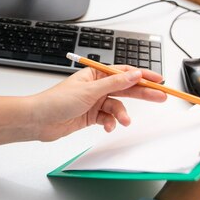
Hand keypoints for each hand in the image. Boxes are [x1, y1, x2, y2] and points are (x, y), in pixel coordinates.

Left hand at [30, 66, 165, 140]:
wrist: (39, 121)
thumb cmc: (56, 101)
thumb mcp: (89, 91)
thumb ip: (114, 83)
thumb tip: (134, 74)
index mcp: (95, 74)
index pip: (124, 72)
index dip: (142, 75)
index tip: (159, 80)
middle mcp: (96, 87)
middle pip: (125, 88)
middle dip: (142, 93)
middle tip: (161, 97)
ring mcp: (94, 102)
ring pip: (117, 106)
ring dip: (121, 114)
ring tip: (123, 121)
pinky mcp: (91, 116)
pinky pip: (108, 118)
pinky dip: (110, 123)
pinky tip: (107, 126)